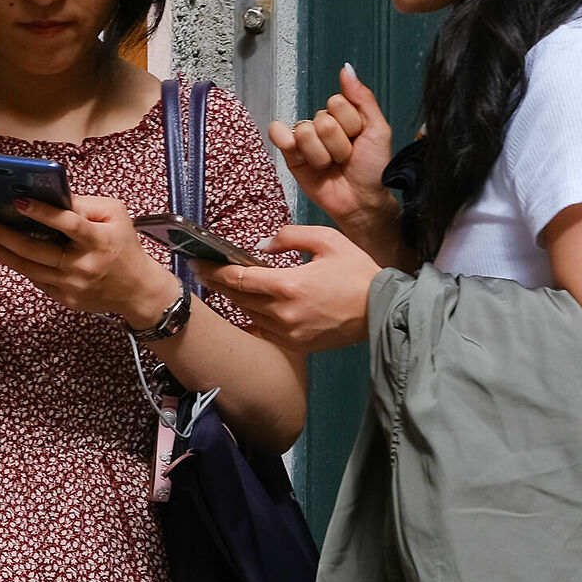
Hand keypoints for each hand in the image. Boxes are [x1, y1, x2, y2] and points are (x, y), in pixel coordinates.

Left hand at [0, 193, 182, 326]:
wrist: (137, 290)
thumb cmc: (125, 246)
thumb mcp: (116, 216)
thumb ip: (85, 205)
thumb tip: (49, 196)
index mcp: (99, 241)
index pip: (68, 224)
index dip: (43, 212)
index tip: (18, 200)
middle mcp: (83, 265)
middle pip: (36, 250)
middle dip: (3, 233)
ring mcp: (71, 285)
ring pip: (27, 267)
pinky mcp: (63, 298)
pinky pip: (35, 279)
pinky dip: (16, 263)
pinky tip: (0, 251)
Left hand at [199, 223, 380, 352]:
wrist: (382, 310)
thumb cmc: (357, 273)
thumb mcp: (328, 240)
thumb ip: (290, 236)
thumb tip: (261, 247)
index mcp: (289, 285)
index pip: (240, 278)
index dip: (215, 270)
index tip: (199, 262)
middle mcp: (283, 313)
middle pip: (238, 298)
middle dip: (218, 283)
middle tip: (203, 270)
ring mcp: (289, 333)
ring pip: (249, 315)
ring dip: (235, 300)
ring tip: (226, 285)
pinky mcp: (297, 345)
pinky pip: (264, 331)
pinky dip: (252, 318)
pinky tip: (247, 308)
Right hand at [268, 65, 397, 241]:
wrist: (362, 201)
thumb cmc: (374, 169)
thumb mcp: (379, 130)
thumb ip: (363, 98)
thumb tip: (346, 69)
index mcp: (345, 114)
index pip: (337, 102)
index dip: (350, 124)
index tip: (359, 139)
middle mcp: (324, 124)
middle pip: (322, 119)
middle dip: (338, 144)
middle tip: (347, 158)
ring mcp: (307, 139)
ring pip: (306, 131)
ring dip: (323, 155)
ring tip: (333, 165)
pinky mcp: (291, 155)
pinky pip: (278, 133)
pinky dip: (286, 141)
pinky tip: (301, 154)